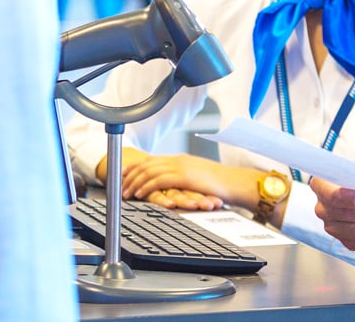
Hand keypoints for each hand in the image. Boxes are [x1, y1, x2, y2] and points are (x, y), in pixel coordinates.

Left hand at [119, 151, 259, 210]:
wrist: (235, 182)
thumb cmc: (222, 183)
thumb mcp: (199, 179)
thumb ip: (186, 179)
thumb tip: (177, 187)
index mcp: (181, 159)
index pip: (153, 160)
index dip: (136, 166)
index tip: (125, 173)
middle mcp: (178, 160)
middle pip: (147, 164)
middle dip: (131, 174)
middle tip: (119, 184)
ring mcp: (181, 166)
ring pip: (150, 171)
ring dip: (135, 182)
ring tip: (126, 193)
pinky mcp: (184, 176)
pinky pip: (159, 180)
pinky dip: (146, 186)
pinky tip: (140, 194)